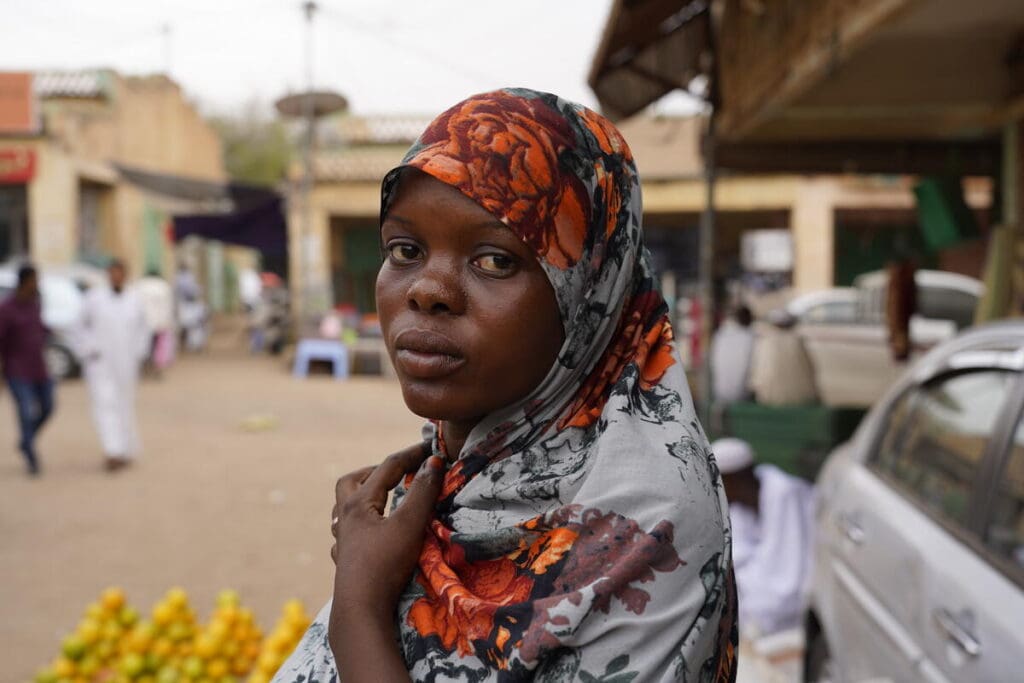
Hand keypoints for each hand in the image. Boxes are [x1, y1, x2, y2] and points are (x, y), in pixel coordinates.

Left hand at [328, 443, 443, 651]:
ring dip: (363, 496)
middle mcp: (345, 519)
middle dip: (374, 471)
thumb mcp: (409, 524)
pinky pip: (345, 534)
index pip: (387, 468)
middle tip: (398, 472)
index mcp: (358, 504)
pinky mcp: (345, 563)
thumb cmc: (384, 565)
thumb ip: (422, 492)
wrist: (361, 611)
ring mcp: (342, 542)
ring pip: (344, 508)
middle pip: (351, 482)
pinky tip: (369, 534)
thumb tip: (434, 462)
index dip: (411, 455)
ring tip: (382, 498)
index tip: (432, 448)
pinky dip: (358, 526)